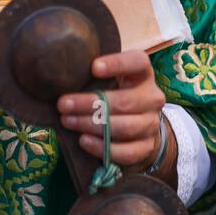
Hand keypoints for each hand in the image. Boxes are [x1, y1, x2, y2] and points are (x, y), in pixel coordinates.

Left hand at [57, 51, 167, 168]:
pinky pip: (126, 152)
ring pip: (125, 127)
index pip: (138, 62)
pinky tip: (83, 141)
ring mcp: (151, 124)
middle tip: (63, 104)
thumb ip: (94, 76)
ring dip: (92, 125)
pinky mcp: (146, 147)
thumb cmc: (115, 95)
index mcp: (143, 75)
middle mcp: (152, 98)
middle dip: (90, 103)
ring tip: (68, 121)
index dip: (117, 64)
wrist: (139, 126)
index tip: (93, 67)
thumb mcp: (109, 80)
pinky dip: (102, 147)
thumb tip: (63, 76)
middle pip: (125, 101)